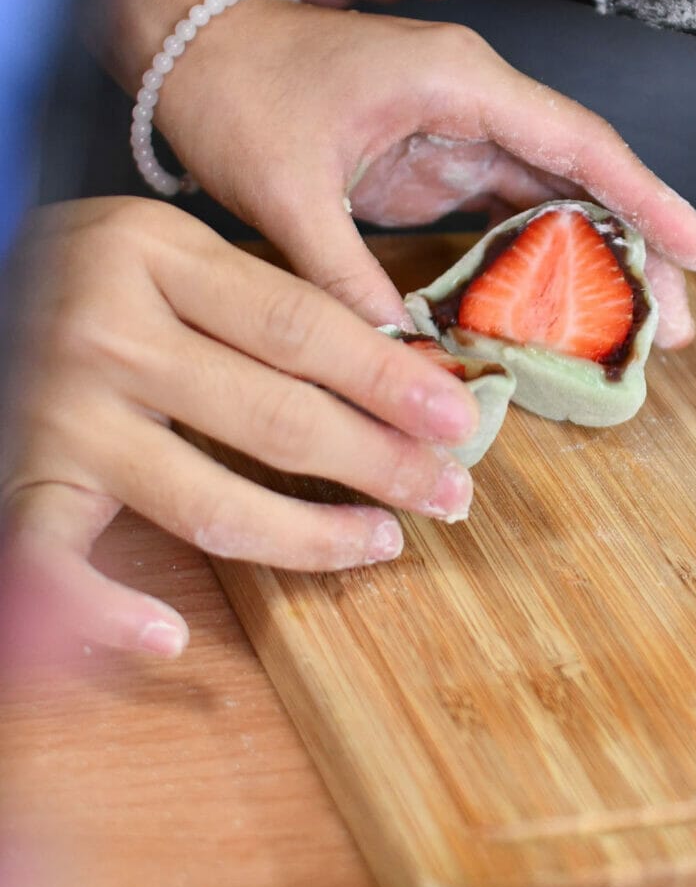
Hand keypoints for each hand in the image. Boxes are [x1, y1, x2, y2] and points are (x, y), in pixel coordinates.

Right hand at [0, 200, 482, 658]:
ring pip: (209, 501)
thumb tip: (397, 361)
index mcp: (151, 255)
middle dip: (380, 462)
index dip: (392, 379)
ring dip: (309, 536)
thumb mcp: (160, 249)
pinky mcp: (22, 482)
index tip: (460, 417)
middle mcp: (106, 332)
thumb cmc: (79, 276)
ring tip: (379, 542)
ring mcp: (61, 414)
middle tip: (449, 492)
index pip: (302, 327)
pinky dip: (106, 614)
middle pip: (277, 414)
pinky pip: (58, 566)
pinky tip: (168, 637)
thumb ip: (257, 294)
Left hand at [158, 0, 695, 343]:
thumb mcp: (284, 193)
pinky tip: (575, 308)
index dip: (649, 200)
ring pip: (564, 191)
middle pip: (590, 171)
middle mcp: (480, 97)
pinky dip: (554, 254)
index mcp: (460, 81)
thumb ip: (343, 276)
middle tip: (682, 323)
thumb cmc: (238, 95)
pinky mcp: (445, 154)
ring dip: (607, 255)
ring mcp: (466, 124)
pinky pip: (520, 206)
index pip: (579, 143)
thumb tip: (396, 358)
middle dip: (643, 244)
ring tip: (648, 327)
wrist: (193, 52)